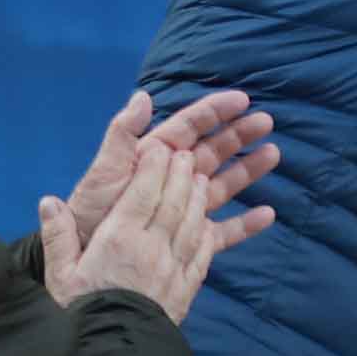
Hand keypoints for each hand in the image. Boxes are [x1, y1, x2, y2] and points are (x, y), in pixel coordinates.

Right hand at [40, 139, 215, 321]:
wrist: (114, 355)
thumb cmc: (80, 312)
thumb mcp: (59, 275)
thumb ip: (57, 236)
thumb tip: (49, 202)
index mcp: (118, 241)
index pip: (142, 194)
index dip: (154, 168)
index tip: (159, 148)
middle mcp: (151, 249)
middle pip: (173, 202)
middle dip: (180, 174)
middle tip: (184, 154)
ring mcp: (173, 268)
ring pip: (192, 222)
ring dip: (197, 196)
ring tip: (199, 176)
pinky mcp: (186, 287)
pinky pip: (203, 251)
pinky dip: (207, 230)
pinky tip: (207, 219)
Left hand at [61, 88, 278, 255]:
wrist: (83, 258)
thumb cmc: (90, 212)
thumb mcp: (104, 170)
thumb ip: (122, 134)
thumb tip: (143, 97)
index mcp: (153, 158)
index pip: (189, 127)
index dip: (215, 111)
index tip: (241, 99)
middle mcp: (171, 179)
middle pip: (212, 151)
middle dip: (239, 134)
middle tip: (266, 122)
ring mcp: (182, 207)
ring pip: (223, 184)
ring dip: (248, 169)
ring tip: (273, 154)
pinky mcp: (188, 237)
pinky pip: (223, 230)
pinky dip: (245, 223)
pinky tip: (267, 215)